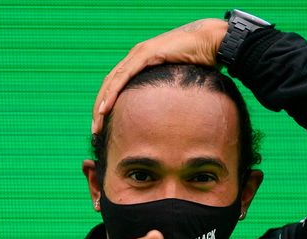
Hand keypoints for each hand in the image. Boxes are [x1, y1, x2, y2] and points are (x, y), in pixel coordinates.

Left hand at [91, 18, 227, 133]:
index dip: (107, 102)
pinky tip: (105, 108)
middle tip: (94, 128)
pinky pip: (123, 77)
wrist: (211, 41)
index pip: (116, 84)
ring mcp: (139, 53)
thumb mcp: (178, 80)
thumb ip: (169, 91)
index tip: (103, 122)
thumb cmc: (201, 60)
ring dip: (101, 104)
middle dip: (99, 107)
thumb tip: (171, 112)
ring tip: (96, 123)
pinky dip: (112, 93)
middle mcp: (136, 55)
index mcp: (141, 60)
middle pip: (109, 84)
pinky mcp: (147, 55)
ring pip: (112, 82)